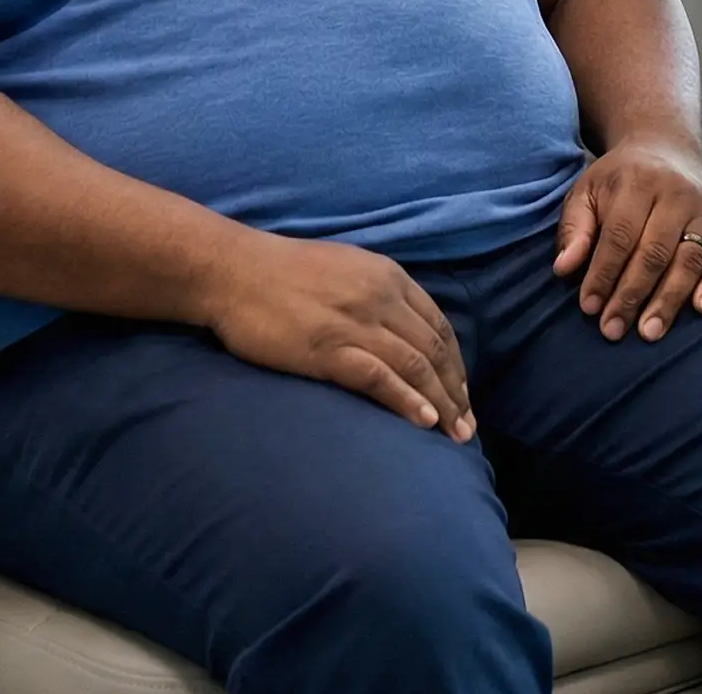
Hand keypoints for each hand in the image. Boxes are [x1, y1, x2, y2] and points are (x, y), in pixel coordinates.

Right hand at [205, 225, 475, 440]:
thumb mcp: (345, 267)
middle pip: (434, 350)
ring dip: (442, 404)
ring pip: (415, 367)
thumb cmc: (284, 271)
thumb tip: (399, 326)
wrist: (234, 270)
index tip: (462, 393)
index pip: (439, 325)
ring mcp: (356, 323)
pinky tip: (422, 422)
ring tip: (455, 435)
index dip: (456, 364)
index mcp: (388, 276)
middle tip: (467, 426)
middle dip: (457, 391)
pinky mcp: (329, 350)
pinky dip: (407, 400)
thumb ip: (377, 292)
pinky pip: (380, 378)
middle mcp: (381, 297)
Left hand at [554, 137, 701, 340]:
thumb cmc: (619, 180)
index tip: (589, 307)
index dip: (603, 274)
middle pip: (654, 252)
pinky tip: (700, 309)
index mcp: (637, 182)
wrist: (663, 149)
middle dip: (632, 295)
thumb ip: (575, 229)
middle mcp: (675, 193)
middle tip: (613, 329)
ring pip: (689, 259)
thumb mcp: (586, 192)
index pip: (619, 235)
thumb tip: (563, 268)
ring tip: (649, 332)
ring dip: (669, 299)